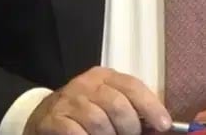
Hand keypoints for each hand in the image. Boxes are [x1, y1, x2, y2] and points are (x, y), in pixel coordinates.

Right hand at [24, 66, 171, 134]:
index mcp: (104, 77)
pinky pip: (77, 134)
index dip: (151, 106)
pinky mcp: (53, 119)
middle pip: (118, 105)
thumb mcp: (108, 105)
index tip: (164, 126)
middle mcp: (86, 84)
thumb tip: (161, 126)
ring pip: (99, 122)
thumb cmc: (85, 114)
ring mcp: (68, 101)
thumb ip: (132, 112)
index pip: (132, 86)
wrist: (42, 118)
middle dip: (129, 128)